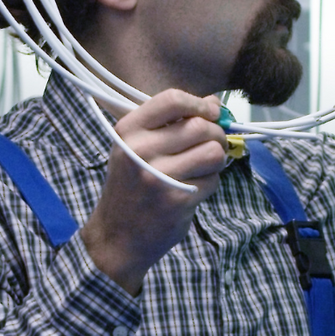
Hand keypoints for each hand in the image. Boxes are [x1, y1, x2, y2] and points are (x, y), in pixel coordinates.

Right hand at [80, 90, 227, 294]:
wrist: (117, 235)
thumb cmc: (131, 185)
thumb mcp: (136, 147)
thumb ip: (171, 122)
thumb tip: (215, 102)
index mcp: (128, 131)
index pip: (172, 99)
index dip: (199, 103)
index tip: (210, 112)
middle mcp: (141, 150)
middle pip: (200, 126)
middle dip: (216, 134)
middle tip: (211, 144)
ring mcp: (160, 176)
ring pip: (214, 152)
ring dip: (216, 159)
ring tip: (203, 166)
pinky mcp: (178, 199)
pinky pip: (213, 179)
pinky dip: (209, 183)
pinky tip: (193, 189)